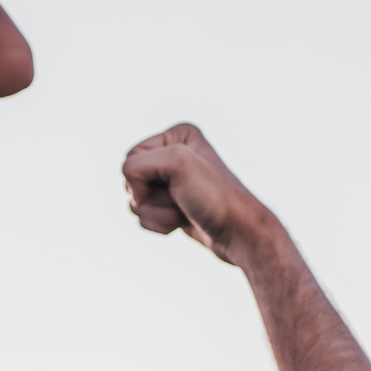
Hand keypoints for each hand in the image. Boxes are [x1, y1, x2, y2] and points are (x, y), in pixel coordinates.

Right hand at [121, 124, 271, 264]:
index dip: (143, 178)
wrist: (239, 234)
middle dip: (150, 199)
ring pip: (136, 201)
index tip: (173, 185)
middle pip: (131, 181)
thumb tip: (133, 194)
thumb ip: (137, 165)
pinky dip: (159, 224)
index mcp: (178, 136)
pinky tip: (181, 222)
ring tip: (183, 212)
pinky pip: (145, 216)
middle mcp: (175, 155)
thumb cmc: (215, 198)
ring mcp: (173, 182)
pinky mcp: (172, 204)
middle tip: (181, 199)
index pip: (132, 158)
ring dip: (156, 214)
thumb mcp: (177, 163)